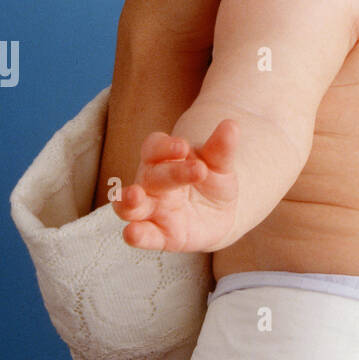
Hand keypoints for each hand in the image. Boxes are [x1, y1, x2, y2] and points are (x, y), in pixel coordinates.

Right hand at [114, 122, 239, 251]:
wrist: (220, 215)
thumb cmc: (212, 181)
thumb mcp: (220, 164)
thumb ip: (222, 148)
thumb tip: (231, 124)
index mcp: (163, 159)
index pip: (154, 147)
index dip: (165, 146)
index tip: (183, 147)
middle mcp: (151, 183)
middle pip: (151, 174)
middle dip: (170, 172)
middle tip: (198, 170)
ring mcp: (152, 210)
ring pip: (130, 205)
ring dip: (127, 201)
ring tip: (134, 196)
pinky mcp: (158, 235)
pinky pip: (143, 235)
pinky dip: (136, 234)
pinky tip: (132, 233)